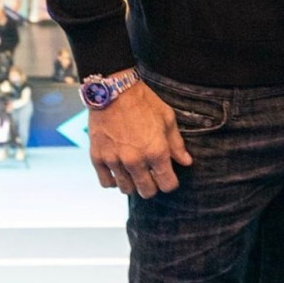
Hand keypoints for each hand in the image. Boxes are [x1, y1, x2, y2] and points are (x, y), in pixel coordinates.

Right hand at [88, 82, 192, 197]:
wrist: (114, 90)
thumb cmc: (144, 102)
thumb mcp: (167, 119)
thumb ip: (176, 144)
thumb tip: (186, 162)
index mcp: (156, 151)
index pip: (167, 184)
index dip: (171, 182)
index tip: (169, 176)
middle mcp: (135, 161)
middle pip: (146, 192)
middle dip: (153, 186)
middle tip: (152, 175)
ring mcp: (114, 161)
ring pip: (126, 189)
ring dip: (133, 183)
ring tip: (135, 171)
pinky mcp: (98, 158)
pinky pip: (106, 182)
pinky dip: (113, 180)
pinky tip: (119, 170)